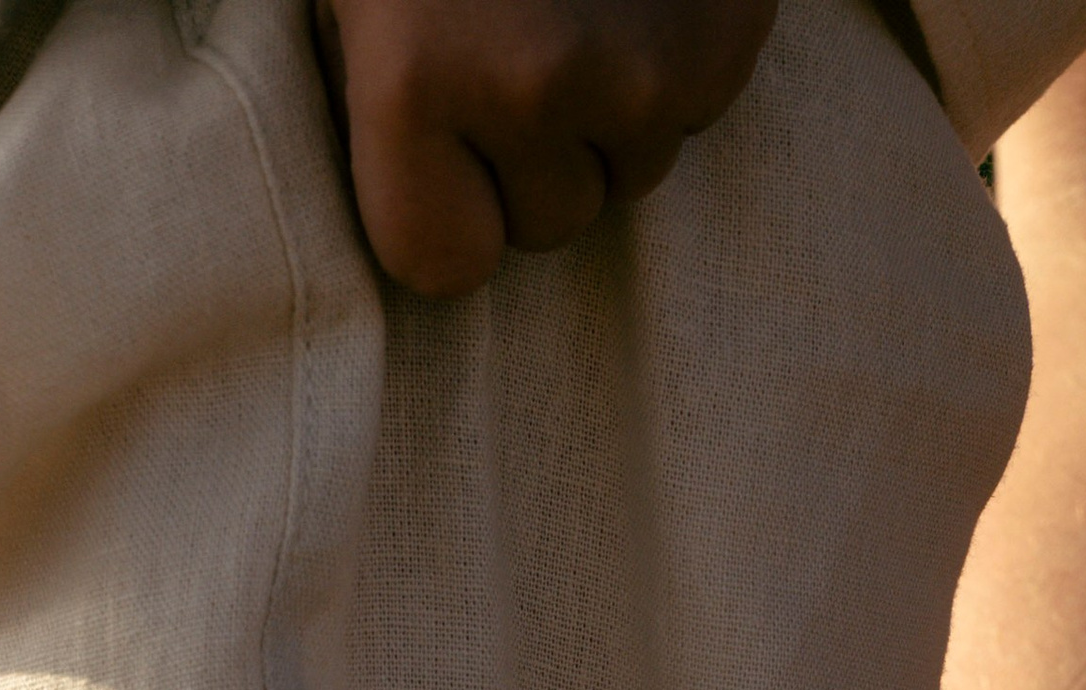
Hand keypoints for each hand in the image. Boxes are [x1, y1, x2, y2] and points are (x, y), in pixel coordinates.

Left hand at [315, 0, 778, 294]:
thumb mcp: (358, 0)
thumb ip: (378, 111)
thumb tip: (436, 222)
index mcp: (417, 82)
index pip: (445, 265)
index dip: (441, 211)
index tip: (437, 143)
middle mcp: (535, 88)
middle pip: (548, 225)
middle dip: (528, 161)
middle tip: (513, 46)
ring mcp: (645, 67)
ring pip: (631, 175)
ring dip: (605, 116)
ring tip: (575, 9)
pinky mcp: (727, 34)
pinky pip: (696, 113)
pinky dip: (670, 63)